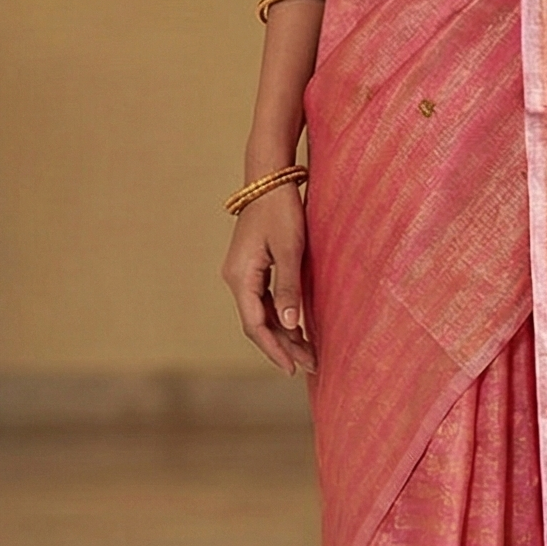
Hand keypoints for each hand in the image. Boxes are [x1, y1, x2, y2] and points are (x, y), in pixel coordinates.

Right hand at [221, 185, 314, 373]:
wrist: (269, 178)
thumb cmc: (281, 210)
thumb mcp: (289, 249)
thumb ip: (288, 288)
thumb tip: (289, 326)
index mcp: (240, 276)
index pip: (254, 325)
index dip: (274, 349)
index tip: (293, 368)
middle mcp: (236, 278)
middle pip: (257, 323)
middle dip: (282, 346)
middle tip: (310, 364)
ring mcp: (242, 272)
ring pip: (260, 313)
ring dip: (283, 333)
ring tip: (308, 352)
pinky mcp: (251, 266)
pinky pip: (263, 300)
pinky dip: (279, 316)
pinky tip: (297, 328)